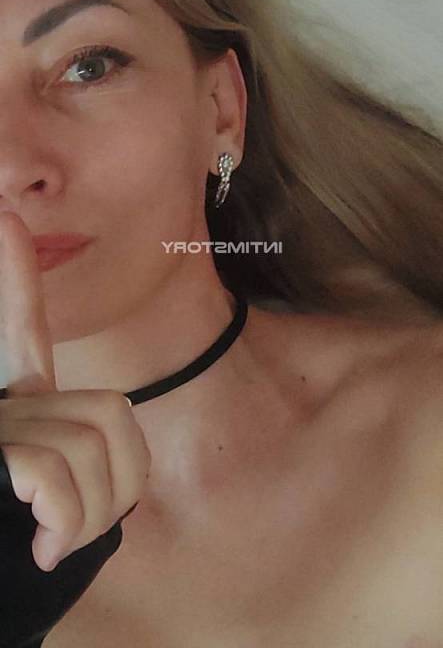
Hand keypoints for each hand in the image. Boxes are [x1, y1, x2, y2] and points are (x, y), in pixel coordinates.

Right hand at [0, 212, 150, 571]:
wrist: (7, 594)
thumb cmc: (17, 554)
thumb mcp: (48, 503)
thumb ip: (69, 464)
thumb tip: (64, 475)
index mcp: (18, 412)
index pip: (22, 333)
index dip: (15, 278)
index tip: (6, 219)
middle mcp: (3, 409)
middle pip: (106, 413)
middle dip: (116, 487)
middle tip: (78, 532)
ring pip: (87, 441)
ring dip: (91, 514)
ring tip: (54, 543)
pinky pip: (51, 468)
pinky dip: (66, 522)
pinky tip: (42, 551)